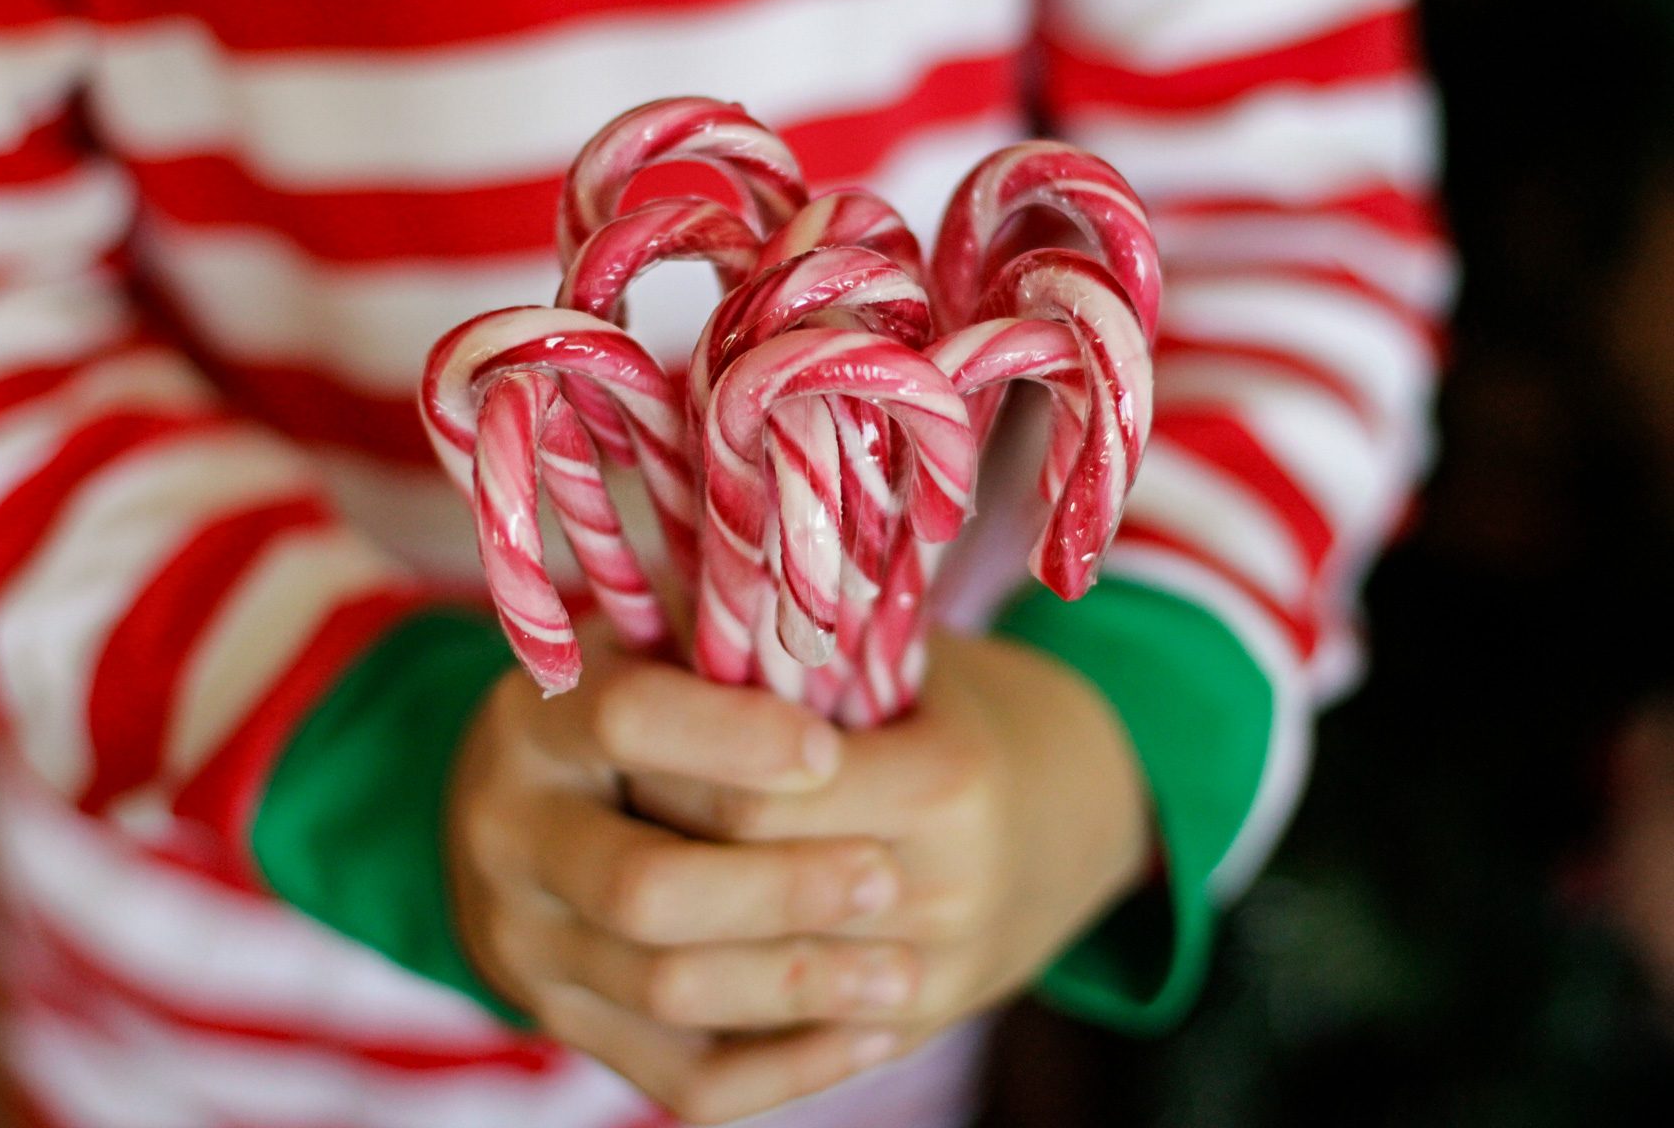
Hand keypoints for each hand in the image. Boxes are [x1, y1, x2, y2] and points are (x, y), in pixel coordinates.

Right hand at [448, 625, 918, 1122]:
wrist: (530, 813)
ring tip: (905, 971)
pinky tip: (869, 1032)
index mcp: (530, 718)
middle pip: (645, 888)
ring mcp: (524, 944)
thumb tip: (823, 598)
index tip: (828, 748)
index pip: (624, 720)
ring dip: (798, 984)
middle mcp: (504, 833)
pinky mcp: (566, 1028)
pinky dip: (785, 1067)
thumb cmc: (649, 702)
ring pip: (669, 990)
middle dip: (778, 888)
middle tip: (884, 876)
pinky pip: (681, 1078)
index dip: (731, 737)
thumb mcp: (662, 645)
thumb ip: (725, 635)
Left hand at [633, 630, 1153, 1053]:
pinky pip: (761, 1069)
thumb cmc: (955, 704)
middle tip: (603, 801)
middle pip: (731, 894)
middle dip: (645, 846)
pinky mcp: (905, 1039)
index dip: (666, 768)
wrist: (1077, 807)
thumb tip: (653, 613)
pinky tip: (646, 958)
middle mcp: (946, 893)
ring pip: (727, 992)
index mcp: (948, 783)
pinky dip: (683, 1017)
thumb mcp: (894, 650)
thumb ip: (792, 643)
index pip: (748, 799)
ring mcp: (929, 983)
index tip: (623, 730)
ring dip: (642, 934)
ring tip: (603, 871)